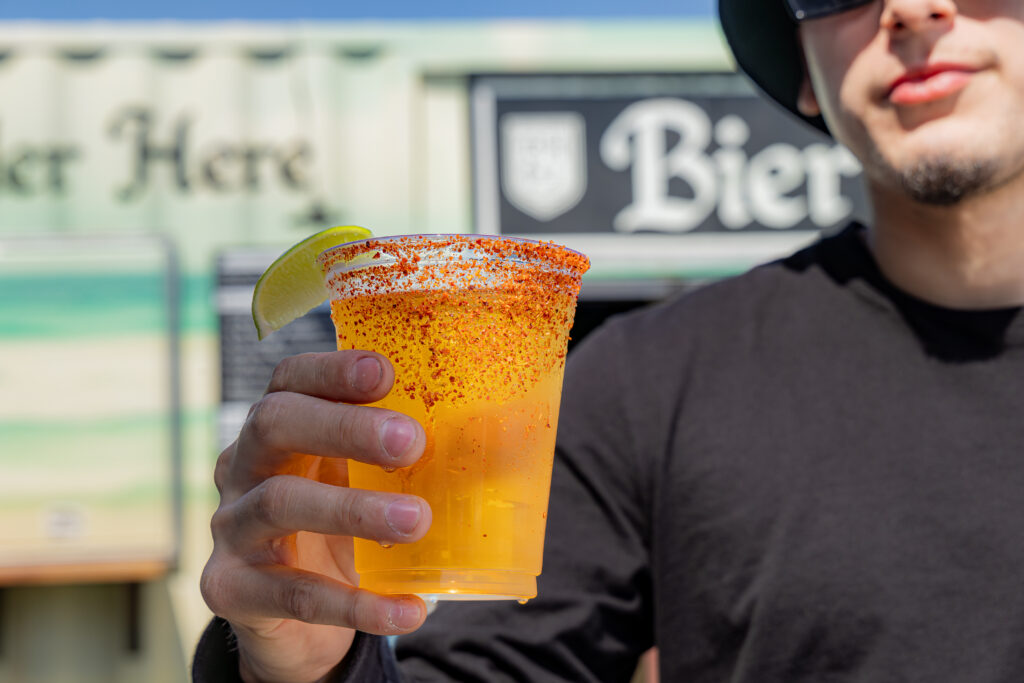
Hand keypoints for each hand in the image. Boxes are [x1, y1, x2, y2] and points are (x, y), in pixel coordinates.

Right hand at [200, 351, 431, 682]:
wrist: (299, 624)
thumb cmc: (345, 532)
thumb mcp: (373, 487)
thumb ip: (414, 461)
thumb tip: (509, 441)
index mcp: (280, 428)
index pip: (291, 379)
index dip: (331, 370)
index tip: (386, 373)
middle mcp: (244, 466)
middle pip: (274, 423)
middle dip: (344, 427)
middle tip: (410, 442)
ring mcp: (232, 527)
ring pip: (279, 503)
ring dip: (354, 510)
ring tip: (417, 520)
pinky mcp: (233, 589)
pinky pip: (294, 593)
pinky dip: (357, 604)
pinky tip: (409, 610)